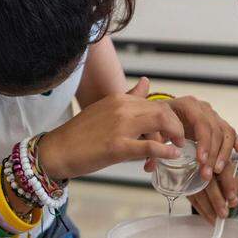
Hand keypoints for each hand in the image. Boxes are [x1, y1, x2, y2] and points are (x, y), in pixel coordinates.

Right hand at [37, 77, 185, 179]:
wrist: (57, 150)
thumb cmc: (80, 134)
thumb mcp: (106, 109)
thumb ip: (129, 97)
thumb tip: (146, 82)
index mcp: (119, 99)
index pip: (155, 103)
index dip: (169, 117)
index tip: (172, 131)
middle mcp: (121, 108)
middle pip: (163, 110)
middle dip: (177, 126)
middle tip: (180, 140)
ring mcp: (119, 126)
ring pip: (160, 123)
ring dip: (174, 136)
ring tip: (176, 147)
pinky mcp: (116, 147)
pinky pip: (148, 146)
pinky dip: (164, 151)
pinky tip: (171, 156)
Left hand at [143, 96, 237, 184]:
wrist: (159, 113)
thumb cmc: (155, 121)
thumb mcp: (151, 130)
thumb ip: (152, 145)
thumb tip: (152, 164)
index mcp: (187, 105)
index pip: (201, 123)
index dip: (203, 142)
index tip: (201, 160)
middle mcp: (202, 108)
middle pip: (215, 130)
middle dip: (213, 154)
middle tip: (207, 173)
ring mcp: (211, 115)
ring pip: (224, 133)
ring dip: (223, 154)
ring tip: (218, 171)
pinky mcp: (216, 123)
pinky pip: (229, 132)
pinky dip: (236, 141)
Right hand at [188, 159, 237, 222]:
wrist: (205, 164)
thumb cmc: (222, 171)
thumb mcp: (232, 175)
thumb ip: (234, 186)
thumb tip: (232, 202)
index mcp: (218, 157)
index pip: (224, 170)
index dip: (228, 184)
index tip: (232, 198)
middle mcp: (203, 164)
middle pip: (209, 182)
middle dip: (217, 200)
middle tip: (223, 214)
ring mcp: (191, 174)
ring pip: (198, 192)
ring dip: (208, 208)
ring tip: (216, 219)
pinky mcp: (185, 183)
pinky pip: (193, 199)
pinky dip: (201, 209)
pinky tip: (209, 217)